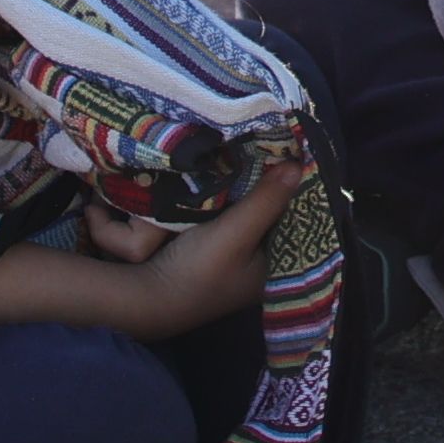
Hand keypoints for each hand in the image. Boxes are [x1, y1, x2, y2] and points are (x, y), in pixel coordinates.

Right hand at [110, 155, 297, 336]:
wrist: (144, 292)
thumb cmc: (197, 272)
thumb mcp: (235, 234)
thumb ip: (265, 201)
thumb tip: (297, 165)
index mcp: (277, 270)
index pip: (298, 223)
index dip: (298, 192)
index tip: (298, 158)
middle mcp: (262, 263)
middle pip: (276, 216)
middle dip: (276, 189)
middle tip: (281, 150)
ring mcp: (238, 255)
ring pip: (255, 213)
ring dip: (254, 191)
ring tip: (264, 153)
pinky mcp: (216, 245)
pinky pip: (234, 214)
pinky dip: (235, 197)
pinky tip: (237, 172)